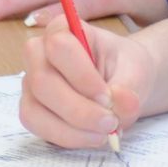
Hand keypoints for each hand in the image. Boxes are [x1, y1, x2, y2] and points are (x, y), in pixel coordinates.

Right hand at [19, 20, 157, 149]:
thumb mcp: (136, 71)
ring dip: (73, 129)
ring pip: (34, 109)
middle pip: (42, 82)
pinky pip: (37, 127)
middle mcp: (39, 53)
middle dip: (79, 110)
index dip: (82, 76)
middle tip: (110, 122)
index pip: (59, 47)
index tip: (108, 97)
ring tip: (105, 133)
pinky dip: (67, 138)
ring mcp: (31, 82)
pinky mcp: (32, 108)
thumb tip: (118, 103)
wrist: (123, 83)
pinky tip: (92, 137)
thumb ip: (129, 87)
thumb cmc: (125, 68)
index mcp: (63, 28)